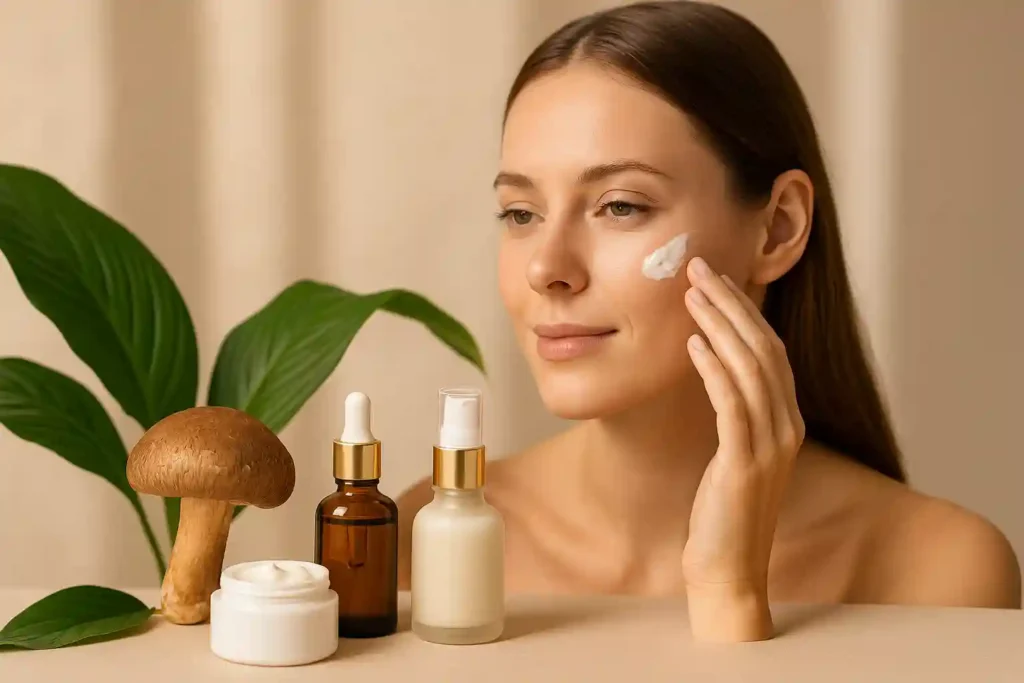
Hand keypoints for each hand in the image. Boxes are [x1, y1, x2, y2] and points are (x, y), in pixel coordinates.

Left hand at [680, 256, 805, 641]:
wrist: (728, 567)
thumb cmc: (722, 510)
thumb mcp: (734, 452)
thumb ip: (734, 411)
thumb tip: (711, 365)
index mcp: (786, 419)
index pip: (769, 349)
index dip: (743, 309)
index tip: (714, 278)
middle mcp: (787, 425)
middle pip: (763, 347)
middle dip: (730, 302)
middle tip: (698, 268)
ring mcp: (771, 445)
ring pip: (750, 368)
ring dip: (719, 325)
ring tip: (690, 294)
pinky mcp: (746, 463)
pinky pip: (732, 405)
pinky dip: (714, 369)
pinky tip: (692, 343)